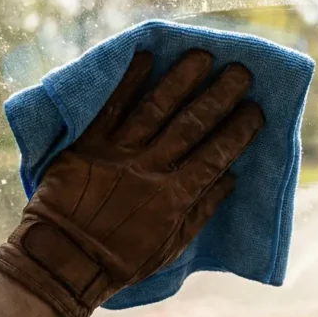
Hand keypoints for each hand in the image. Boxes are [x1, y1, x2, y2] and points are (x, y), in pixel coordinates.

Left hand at [0, 50, 263, 316]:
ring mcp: (116, 153)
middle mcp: (149, 169)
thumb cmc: (120, 259)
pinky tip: (145, 57)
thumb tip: (229, 178)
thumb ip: (200, 211)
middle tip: (241, 71)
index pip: (215, 155)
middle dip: (219, 96)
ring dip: (180, 79)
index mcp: (173, 197)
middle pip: (191, 124)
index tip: (256, 108)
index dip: (237, 130)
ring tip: (202, 55)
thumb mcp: (170, 247)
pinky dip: (127, 81)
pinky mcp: (86, 145)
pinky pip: (110, 108)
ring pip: (155, 108)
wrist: (61, 260)